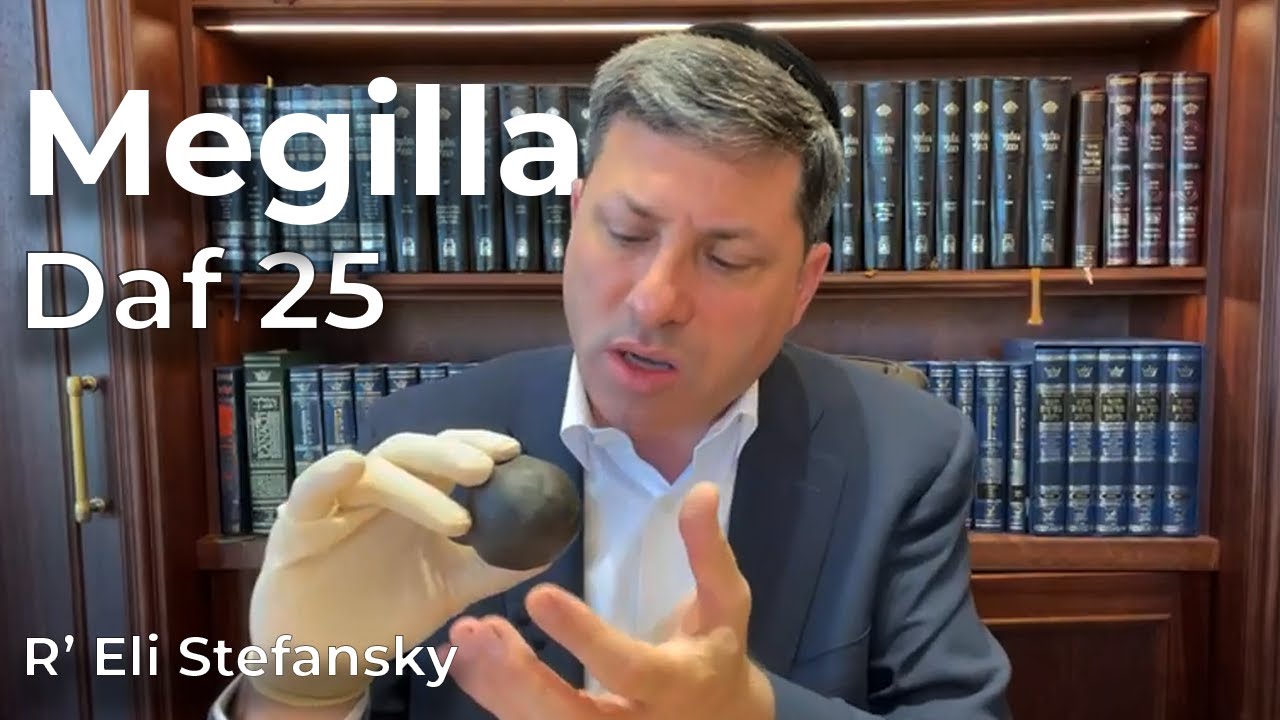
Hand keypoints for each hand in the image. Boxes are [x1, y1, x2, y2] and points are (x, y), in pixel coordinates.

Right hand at [245, 430, 548, 707]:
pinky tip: (350, 466)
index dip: (479, 445)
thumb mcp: (452, 588)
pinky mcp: (299, 521)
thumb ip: (495, 565)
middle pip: (413, 450)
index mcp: (417, 494)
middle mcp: (380, 487)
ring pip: (374, 471)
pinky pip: (312, 488)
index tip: (514, 452)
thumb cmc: (389, 607)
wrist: (328, 654)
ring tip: (457, 520)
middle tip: (486, 469)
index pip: (448, 454)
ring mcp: (340, 500)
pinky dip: (329, 474)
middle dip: (451, 454)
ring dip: (416, 488)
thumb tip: (549, 546)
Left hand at [446, 482, 773, 718]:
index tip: (539, 594)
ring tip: (462, 637)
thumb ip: (708, 552)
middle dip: (520, 678)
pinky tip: (462, 659)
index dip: (583, 636)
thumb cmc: (716, 652)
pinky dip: (492, 694)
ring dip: (494, 685)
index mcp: (675, 684)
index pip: (626, 667)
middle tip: (481, 629)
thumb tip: (700, 490)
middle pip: (570, 716)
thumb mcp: (726, 603)